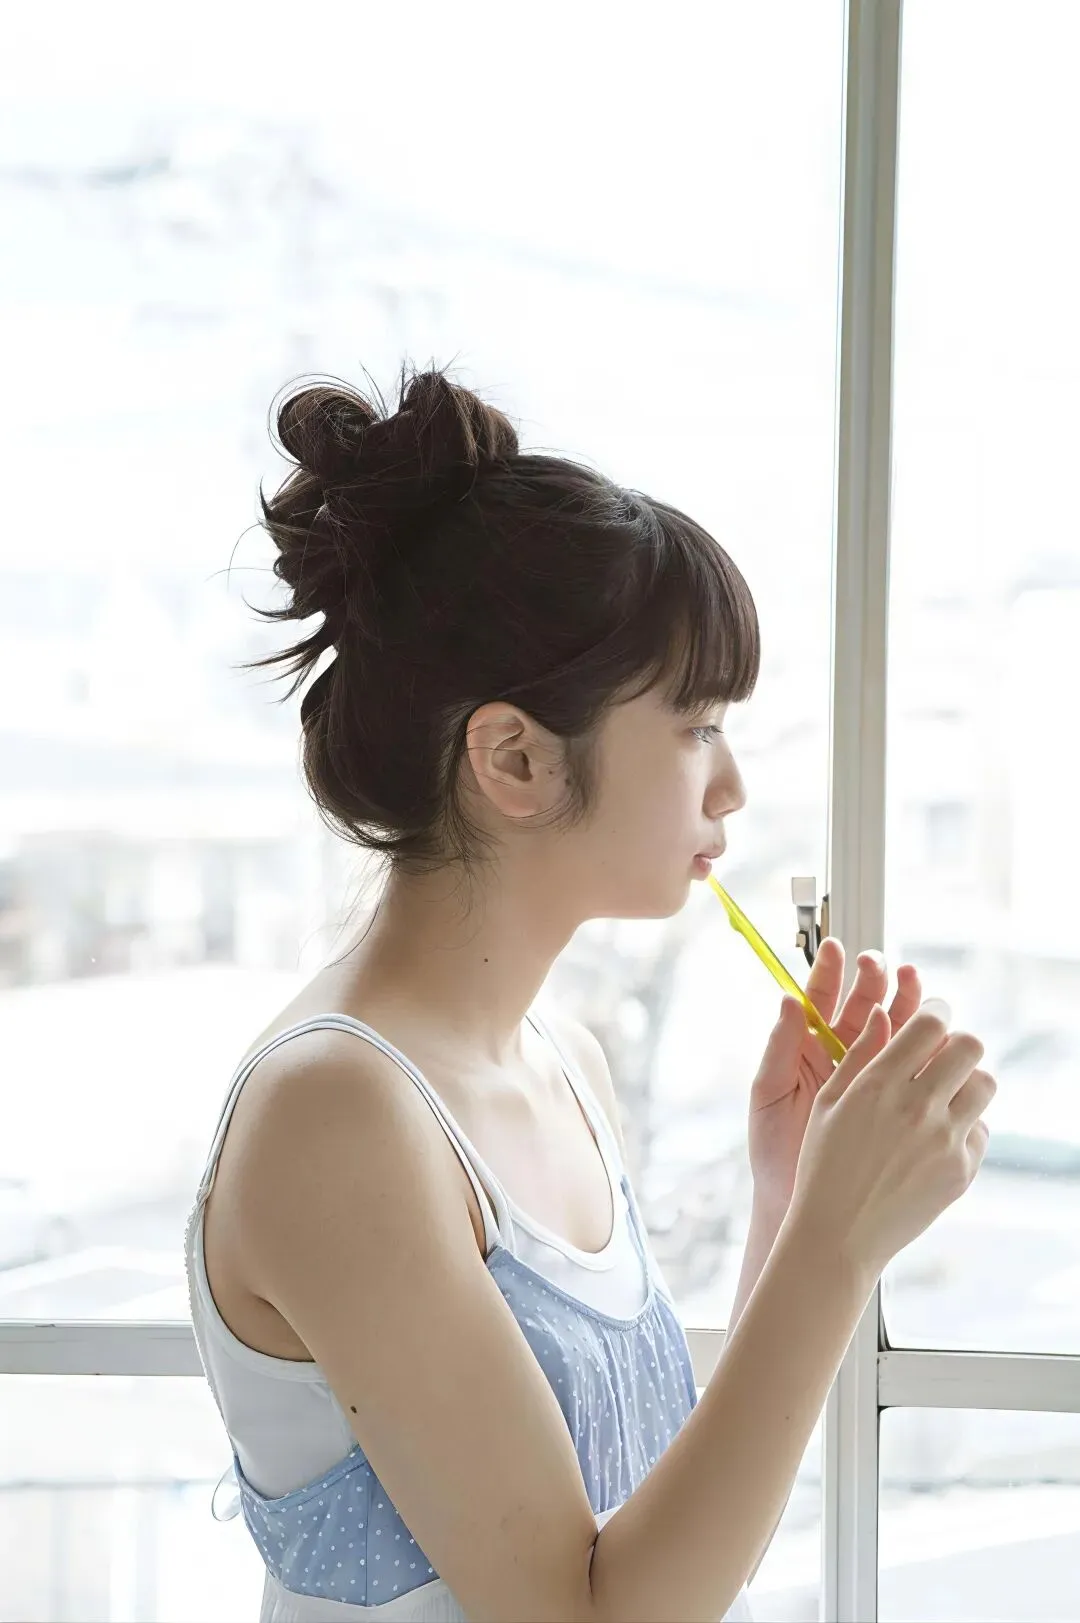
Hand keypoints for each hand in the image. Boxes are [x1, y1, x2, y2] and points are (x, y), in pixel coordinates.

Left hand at [747, 941, 922, 1216]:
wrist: (797, 1201)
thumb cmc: (774, 1149)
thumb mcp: (768, 1094)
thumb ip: (779, 1047)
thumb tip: (787, 999)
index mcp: (806, 1049)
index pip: (820, 1001)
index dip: (829, 973)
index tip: (836, 948)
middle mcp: (839, 1057)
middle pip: (863, 1008)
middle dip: (874, 982)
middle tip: (883, 964)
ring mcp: (869, 1077)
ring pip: (891, 1031)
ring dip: (902, 1004)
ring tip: (910, 981)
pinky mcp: (893, 1101)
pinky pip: (910, 1067)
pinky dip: (921, 1047)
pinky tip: (927, 1031)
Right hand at [789, 1000, 994, 1276]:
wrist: (839, 1234)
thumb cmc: (823, 1165)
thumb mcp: (828, 1103)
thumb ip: (859, 1054)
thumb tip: (883, 1013)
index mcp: (879, 1084)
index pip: (930, 1024)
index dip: (935, 1012)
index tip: (932, 1018)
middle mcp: (917, 1107)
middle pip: (969, 1046)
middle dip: (958, 1043)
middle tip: (943, 1054)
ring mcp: (944, 1140)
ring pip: (984, 1084)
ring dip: (967, 1081)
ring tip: (944, 1095)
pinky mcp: (961, 1170)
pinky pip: (981, 1129)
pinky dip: (965, 1126)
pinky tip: (937, 1138)